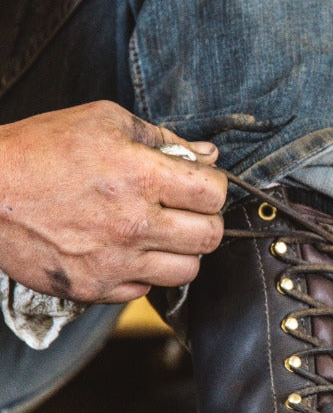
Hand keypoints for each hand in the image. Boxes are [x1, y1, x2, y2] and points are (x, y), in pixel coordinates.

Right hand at [0, 101, 227, 302]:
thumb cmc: (38, 150)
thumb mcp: (103, 121)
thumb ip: (162, 138)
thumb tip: (207, 154)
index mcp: (140, 176)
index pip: (214, 193)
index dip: (213, 186)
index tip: (200, 184)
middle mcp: (133, 224)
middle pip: (210, 237)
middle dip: (205, 220)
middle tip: (186, 211)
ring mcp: (115, 261)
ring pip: (186, 271)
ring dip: (180, 251)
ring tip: (158, 233)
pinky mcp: (94, 288)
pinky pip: (145, 290)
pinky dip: (143, 273)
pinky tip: (125, 250)